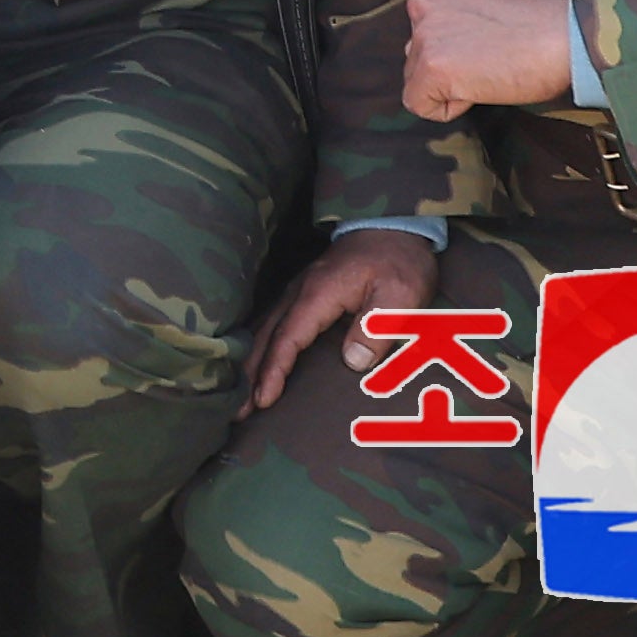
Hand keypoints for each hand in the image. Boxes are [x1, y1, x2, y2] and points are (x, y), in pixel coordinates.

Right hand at [240, 225, 438, 410]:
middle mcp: (300, 293)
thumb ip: (376, 327)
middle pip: (266, 336)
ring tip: (239, 392)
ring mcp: (299, 291)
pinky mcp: (306, 293)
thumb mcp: (400, 294)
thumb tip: (353, 362)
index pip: (288, 337)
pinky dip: (259, 344)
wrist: (393, 226)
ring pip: (265, 328)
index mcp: (319, 294)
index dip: (274, 370)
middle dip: (249, 373)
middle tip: (236, 410)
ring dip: (250, 360)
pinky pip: (274, 322)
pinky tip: (255, 359)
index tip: (262, 400)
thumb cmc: (399, 261)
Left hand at [395, 0, 579, 119]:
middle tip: (487, 61)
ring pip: (416, 80)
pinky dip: (449, 107)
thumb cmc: (534, 27)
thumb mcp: (479, 6)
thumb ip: (451, 17)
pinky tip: (479, 89)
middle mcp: (421, 5)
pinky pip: (419, 105)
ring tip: (487, 72)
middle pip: (415, 56)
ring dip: (448, 85)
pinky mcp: (431, 69)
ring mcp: (424, 37)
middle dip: (446, 67)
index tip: (485, 45)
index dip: (455, 49)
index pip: (423, 32)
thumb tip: (444, 47)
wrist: (561, 39)